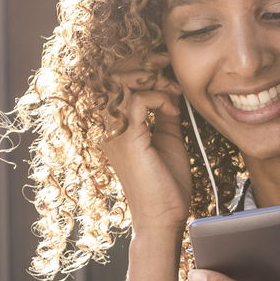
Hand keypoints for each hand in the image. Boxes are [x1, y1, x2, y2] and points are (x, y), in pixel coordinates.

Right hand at [99, 60, 194, 237]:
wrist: (164, 217)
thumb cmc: (165, 185)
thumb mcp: (167, 139)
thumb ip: (163, 114)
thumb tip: (169, 91)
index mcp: (114, 127)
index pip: (114, 83)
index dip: (137, 66)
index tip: (164, 65)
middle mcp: (108, 128)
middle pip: (112, 77)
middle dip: (141, 63)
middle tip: (166, 62)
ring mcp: (114, 134)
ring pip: (120, 84)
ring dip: (149, 78)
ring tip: (171, 87)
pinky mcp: (128, 140)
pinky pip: (135, 101)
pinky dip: (156, 97)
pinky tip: (171, 108)